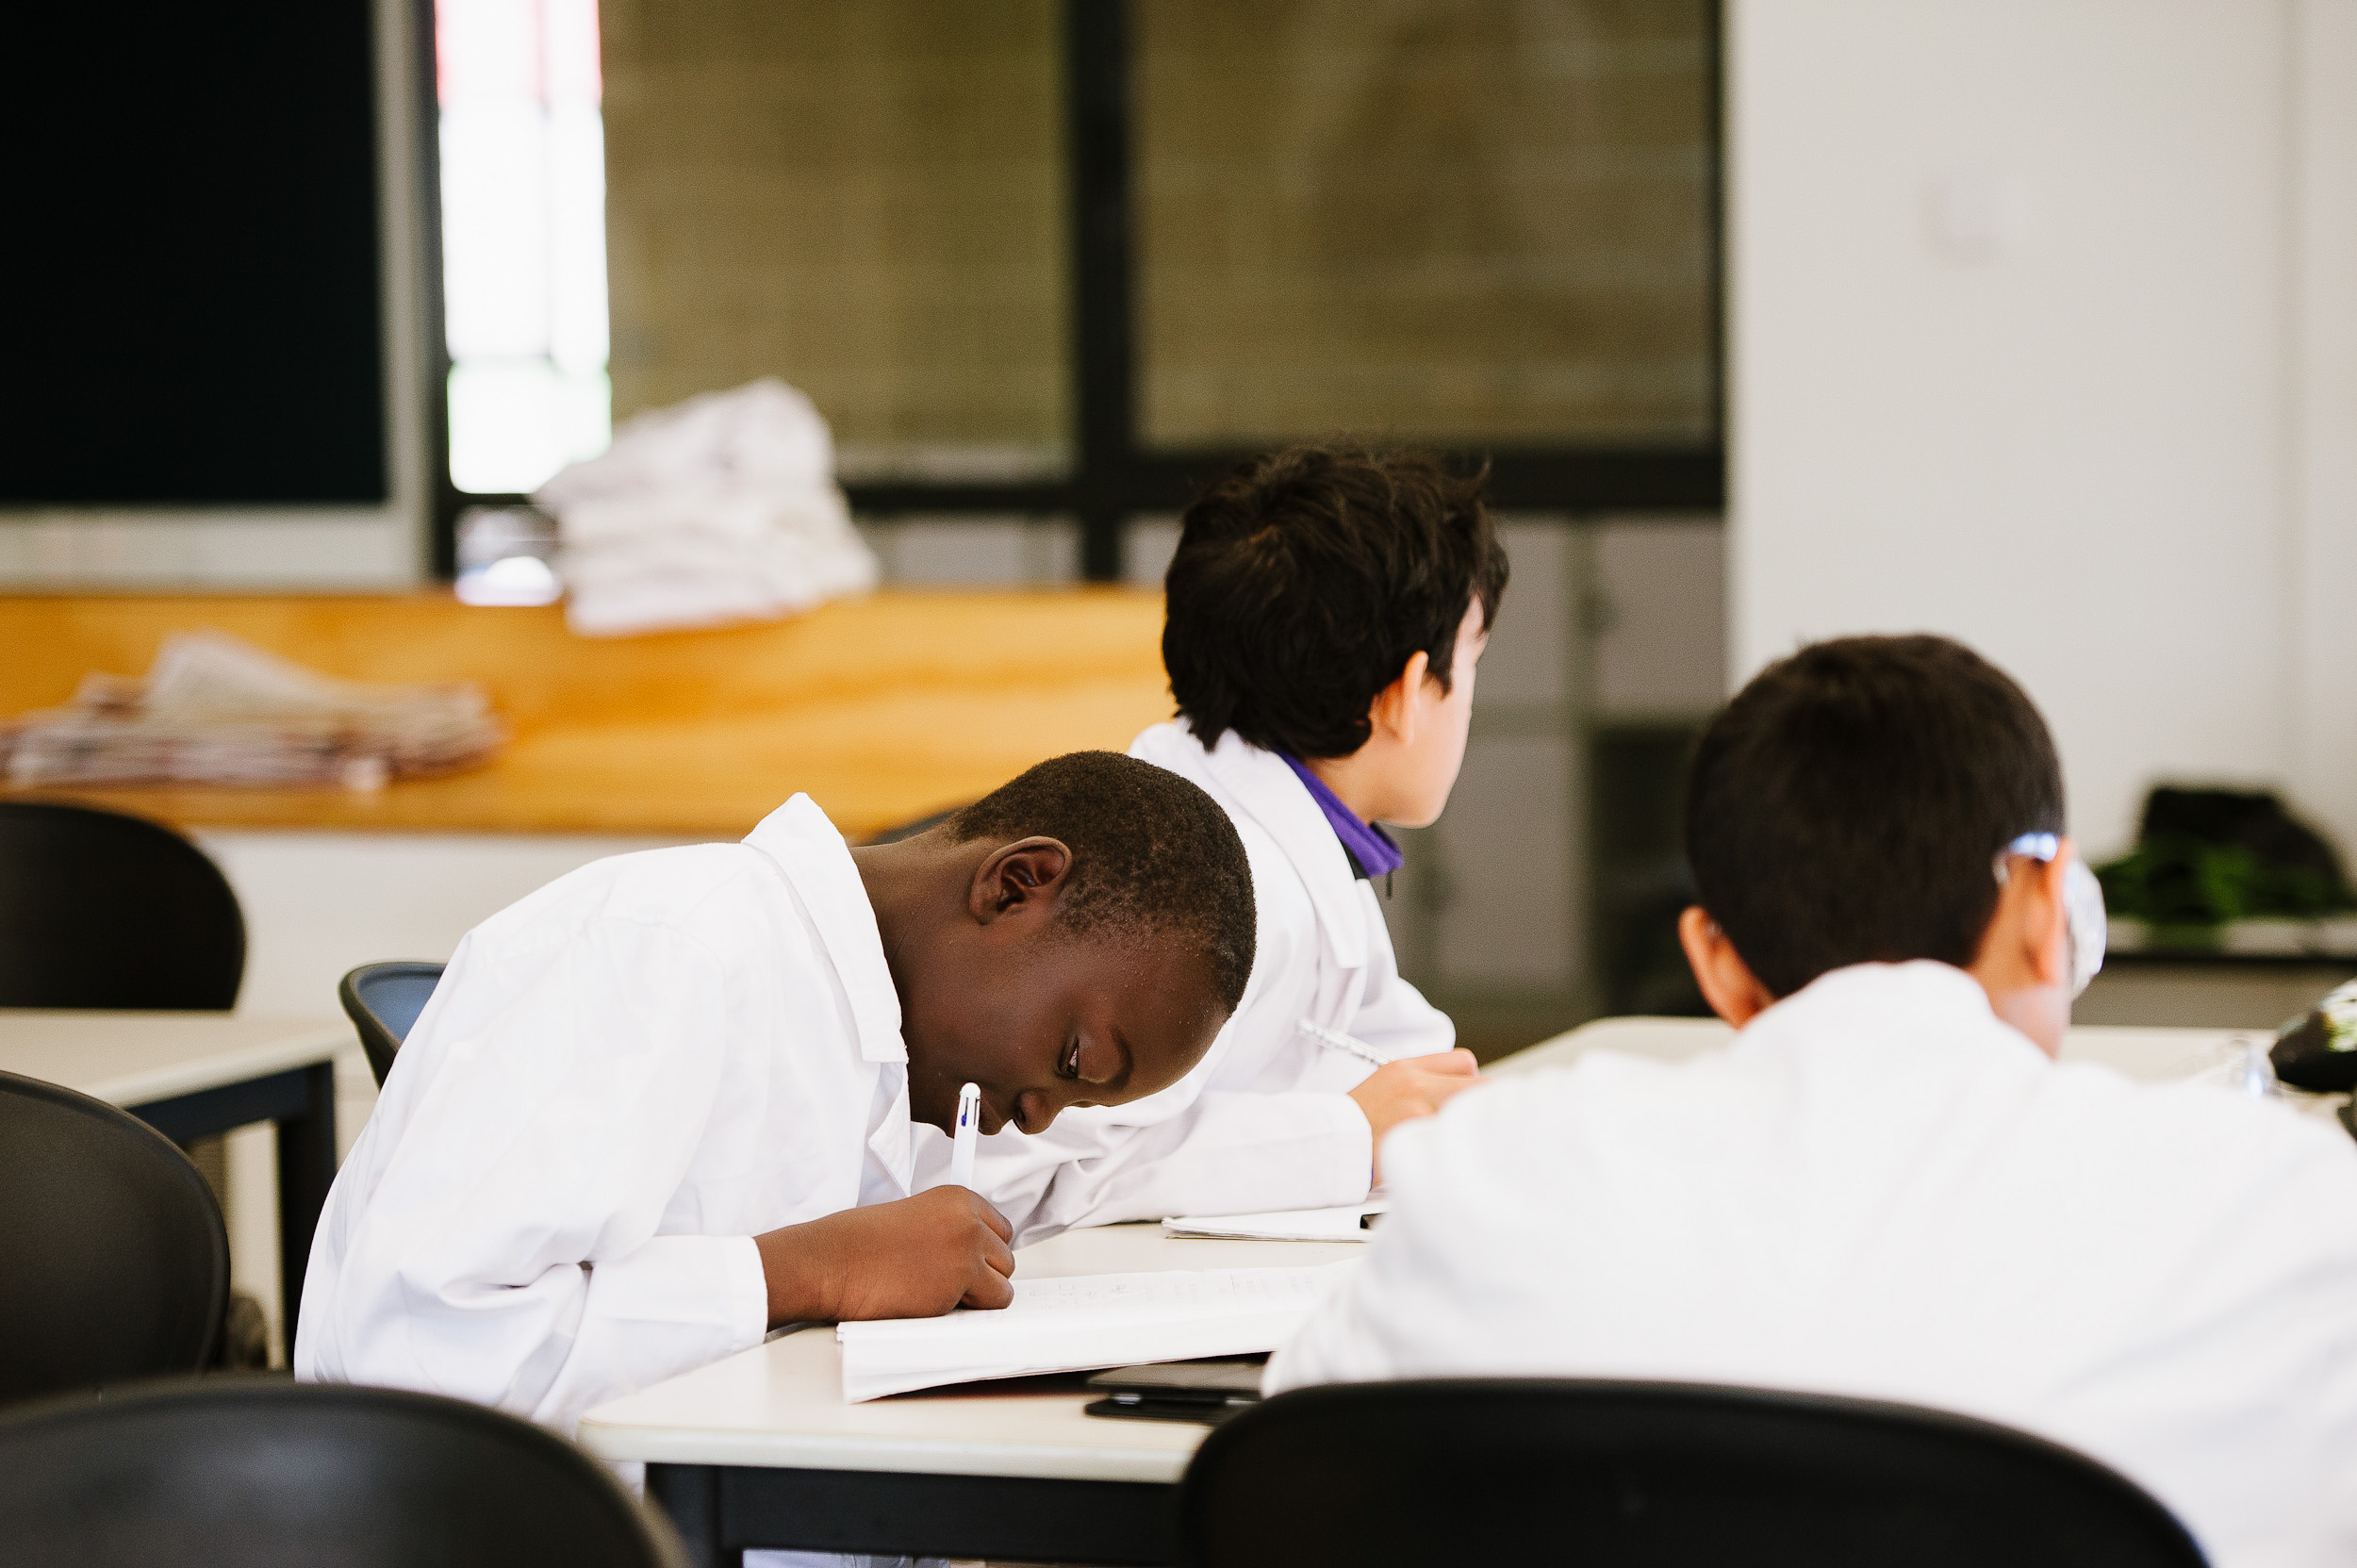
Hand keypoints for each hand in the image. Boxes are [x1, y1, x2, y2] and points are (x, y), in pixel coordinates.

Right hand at [755, 1186, 1014, 1326]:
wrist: (832, 1262)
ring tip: (938, 1292)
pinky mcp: (956, 1287)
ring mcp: (966, 1254)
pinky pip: (982, 1309)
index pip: (1001, 1229)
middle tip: (946, 1281)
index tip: (966, 1261)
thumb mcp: (914, 1217)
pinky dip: (962, 1312)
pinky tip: (928, 1301)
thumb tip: (977, 1255)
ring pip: (1002, 1287)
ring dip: (977, 1296)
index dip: (983, 1250)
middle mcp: (968, 1222)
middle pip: (1005, 1258)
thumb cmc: (859, 1243)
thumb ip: (949, 1228)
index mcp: (958, 1198)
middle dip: (983, 1274)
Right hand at [1347, 1049, 1479, 1182]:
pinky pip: (1453, 1143)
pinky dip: (1453, 1153)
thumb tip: (1458, 1094)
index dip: (1472, 1082)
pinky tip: (1442, 1160)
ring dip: (1469, 1131)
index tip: (1467, 1100)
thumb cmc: (1355, 1124)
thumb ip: (1420, 1085)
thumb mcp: (1384, 1086)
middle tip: (1476, 1124)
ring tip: (1456, 1145)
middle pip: (1478, 1086)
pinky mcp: (1416, 1139)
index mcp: (1406, 1069)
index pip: (1464, 1062)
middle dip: (1482, 1106)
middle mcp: (1415, 1085)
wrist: (1327, 1144)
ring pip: (1469, 1116)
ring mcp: (1417, 1112)